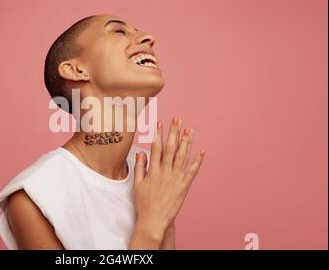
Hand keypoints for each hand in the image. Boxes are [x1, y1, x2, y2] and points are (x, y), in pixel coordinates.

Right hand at [133, 118, 204, 240]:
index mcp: (153, 171)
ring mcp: (176, 179)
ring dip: (186, 142)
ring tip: (189, 130)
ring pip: (182, 157)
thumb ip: (139, 167)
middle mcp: (165, 172)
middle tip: (177, 120)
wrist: (154, 220)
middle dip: (174, 132)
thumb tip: (141, 153)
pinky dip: (198, 161)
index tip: (161, 123)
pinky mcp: (184, 187)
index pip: (156, 148)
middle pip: (170, 148)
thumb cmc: (144, 203)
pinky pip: (192, 172)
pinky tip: (202, 151)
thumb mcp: (137, 184)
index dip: (159, 134)